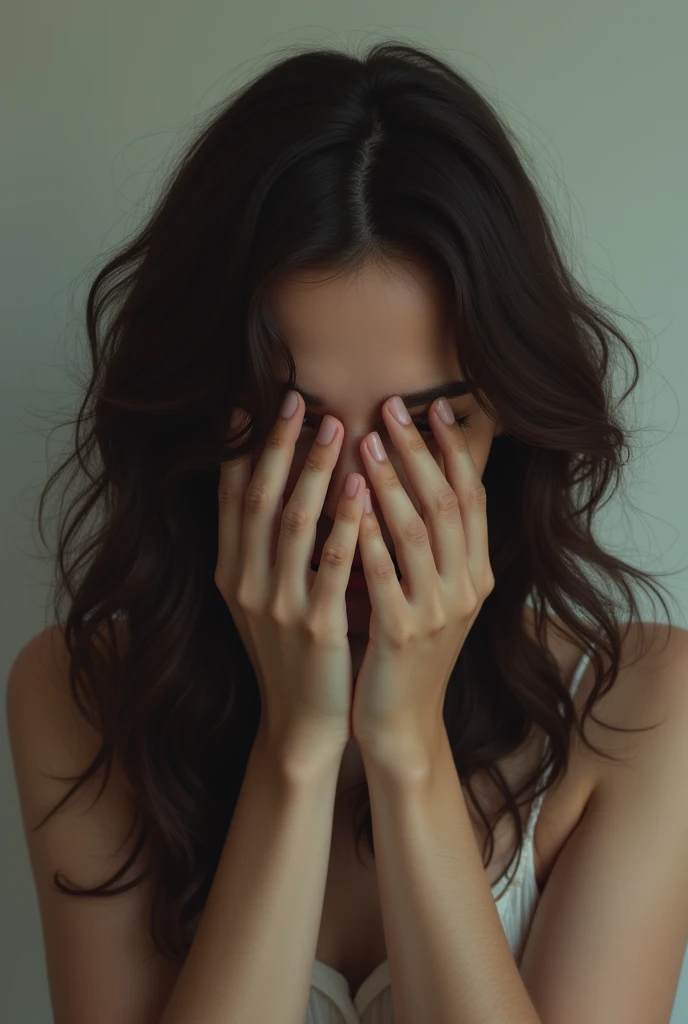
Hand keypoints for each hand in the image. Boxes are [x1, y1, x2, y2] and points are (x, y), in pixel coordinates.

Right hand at [215, 391, 365, 770]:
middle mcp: (246, 584)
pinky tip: (361, 488)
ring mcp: (278, 605)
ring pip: (293, 523)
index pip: (230, 498)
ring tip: (336, 426)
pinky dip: (346, 522)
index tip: (251, 402)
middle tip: (297, 399)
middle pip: (259, 499)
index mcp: (231, 573)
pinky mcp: (316, 626)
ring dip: (313, 471)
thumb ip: (266, 549)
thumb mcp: (264, 600)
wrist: (301, 721)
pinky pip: (333, 563)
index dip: (240, 449)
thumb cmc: (290, 653)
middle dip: (279, 446)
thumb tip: (280, 484)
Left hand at [351, 395, 494, 763]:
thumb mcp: (434, 595)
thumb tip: (417, 479)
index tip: (435, 407)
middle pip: (448, 504)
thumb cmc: (409, 651)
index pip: (473, 498)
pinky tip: (348, 503)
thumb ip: (433, 545)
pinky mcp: (402, 634)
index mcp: (476, 574)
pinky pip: (384, 574)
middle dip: (420, 451)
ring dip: (392, 483)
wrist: (403, 723)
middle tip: (394, 407)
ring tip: (366, 441)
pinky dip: (368, 535)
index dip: (455, 450)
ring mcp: (437, 611)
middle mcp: (465, 588)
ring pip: (418, 532)